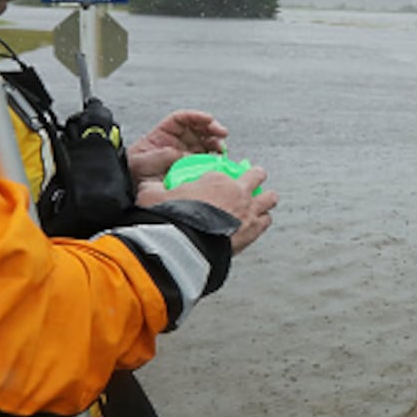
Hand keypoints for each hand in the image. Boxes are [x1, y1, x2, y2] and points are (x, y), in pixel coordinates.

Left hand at [127, 110, 228, 187]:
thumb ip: (167, 154)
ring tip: (221, 148)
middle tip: (221, 132)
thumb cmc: (135, 171)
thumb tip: (189, 155)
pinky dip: (215, 157)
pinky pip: (207, 158)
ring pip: (206, 141)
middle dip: (212, 127)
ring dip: (216, 142)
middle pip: (198, 127)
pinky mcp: (193, 165)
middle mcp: (177, 141)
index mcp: (164, 134)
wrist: (134, 188)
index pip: (182, 119)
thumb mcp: (145, 159)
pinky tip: (218, 159)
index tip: (208, 119)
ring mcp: (186, 153)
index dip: (195, 116)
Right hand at [149, 166, 276, 252]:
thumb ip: (154, 187)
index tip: (219, 183)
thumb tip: (147, 185)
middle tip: (249, 184)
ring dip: (264, 200)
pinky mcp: (253, 232)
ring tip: (258, 205)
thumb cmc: (170, 219)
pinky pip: (266, 222)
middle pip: (257, 176)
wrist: (185, 247)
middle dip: (255, 178)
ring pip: (269, 199)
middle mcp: (237, 192)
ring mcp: (249, 212)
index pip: (226, 170)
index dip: (223, 177)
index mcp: (215, 180)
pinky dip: (262, 222)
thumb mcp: (152, 195)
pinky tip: (255, 225)